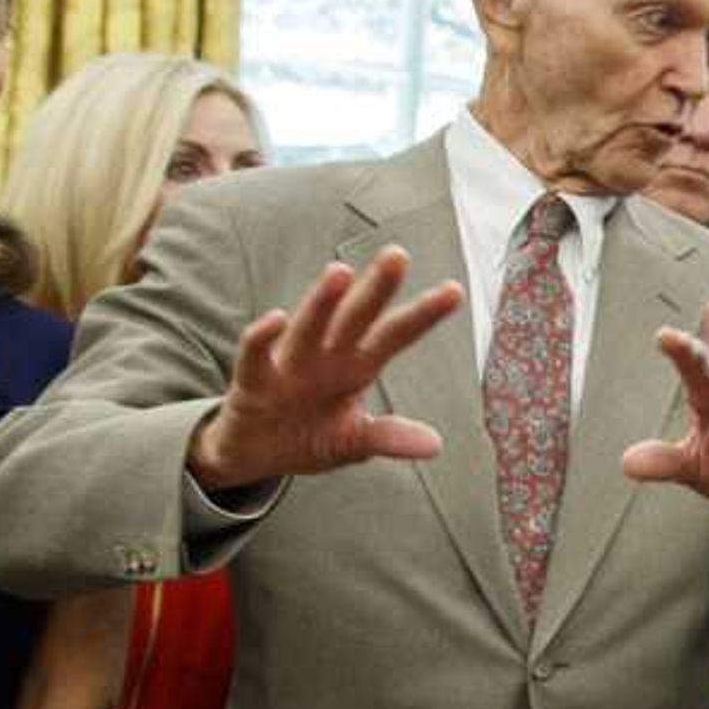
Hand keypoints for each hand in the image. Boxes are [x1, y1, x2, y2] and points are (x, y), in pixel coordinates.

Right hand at [184, 248, 463, 490]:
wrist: (253, 453)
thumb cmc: (307, 435)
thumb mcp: (354, 442)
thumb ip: (388, 437)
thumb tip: (436, 445)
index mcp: (355, 368)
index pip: (395, 335)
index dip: (422, 315)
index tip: (455, 291)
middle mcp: (325, 357)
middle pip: (355, 317)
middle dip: (376, 288)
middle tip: (398, 255)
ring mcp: (290, 366)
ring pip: (309, 327)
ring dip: (323, 301)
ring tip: (341, 272)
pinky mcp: (253, 382)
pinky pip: (256, 356)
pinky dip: (262, 338)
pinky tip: (275, 319)